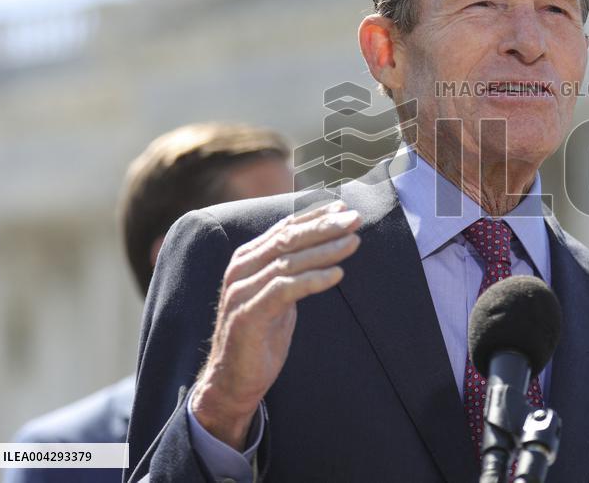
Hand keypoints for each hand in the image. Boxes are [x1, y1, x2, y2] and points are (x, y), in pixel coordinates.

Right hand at [190, 200, 361, 449]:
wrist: (232, 381)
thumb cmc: (260, 336)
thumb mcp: (278, 296)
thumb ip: (292, 270)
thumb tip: (325, 246)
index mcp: (247, 259)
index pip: (284, 228)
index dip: (315, 215)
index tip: (344, 207)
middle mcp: (241, 269)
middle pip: (288, 238)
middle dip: (324, 226)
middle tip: (356, 218)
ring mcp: (241, 291)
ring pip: (288, 260)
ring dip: (325, 249)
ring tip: (353, 242)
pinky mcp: (248, 314)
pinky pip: (285, 289)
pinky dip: (313, 279)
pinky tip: (338, 274)